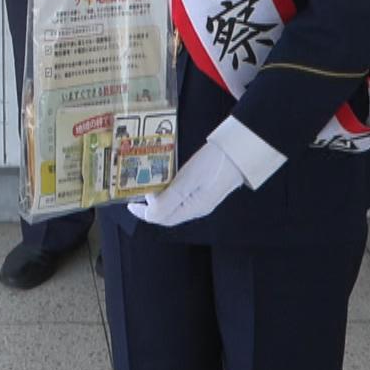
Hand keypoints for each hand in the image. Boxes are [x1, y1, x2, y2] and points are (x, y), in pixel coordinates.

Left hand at [129, 143, 245, 226]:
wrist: (240, 151)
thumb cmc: (215, 163)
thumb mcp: (188, 180)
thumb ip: (168, 198)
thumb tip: (149, 213)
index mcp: (193, 208)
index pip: (162, 218)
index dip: (143, 212)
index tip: (130, 202)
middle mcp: (196, 207)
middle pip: (167, 213)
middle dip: (149, 205)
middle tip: (136, 190)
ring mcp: (201, 198)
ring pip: (173, 203)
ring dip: (158, 196)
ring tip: (147, 183)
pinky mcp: (204, 188)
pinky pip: (181, 194)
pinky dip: (168, 188)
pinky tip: (164, 177)